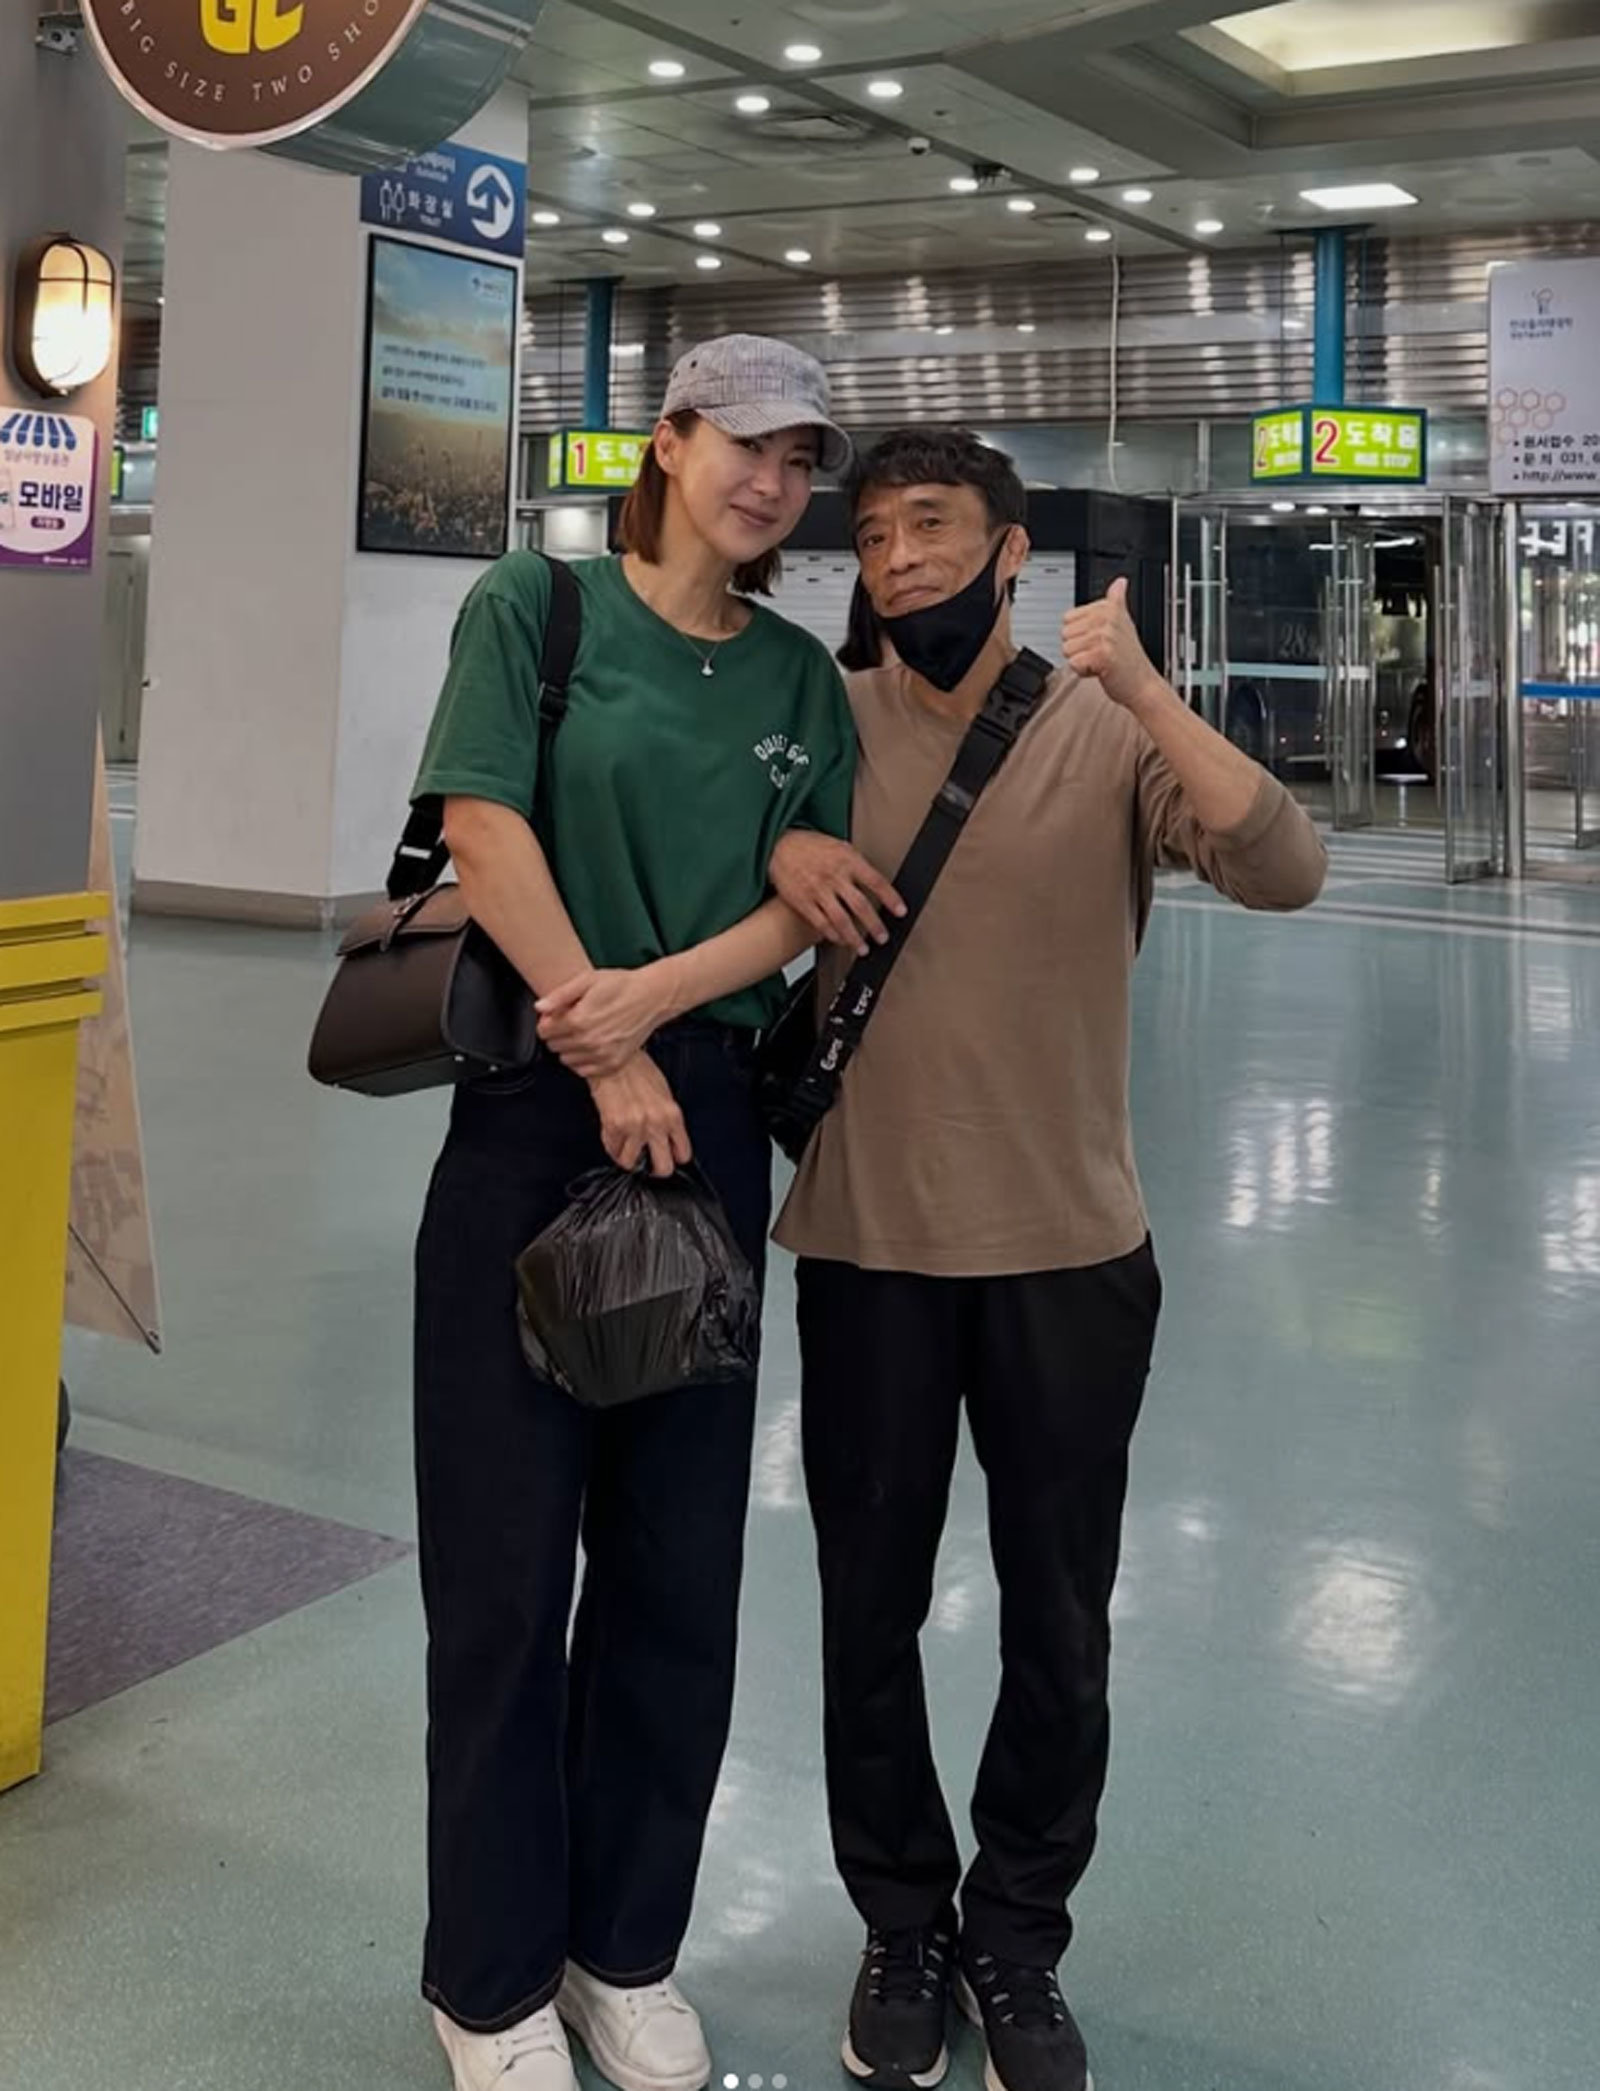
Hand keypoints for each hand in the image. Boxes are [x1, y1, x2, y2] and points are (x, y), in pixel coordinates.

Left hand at [538, 964, 679, 1081]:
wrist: (652, 998)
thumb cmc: (621, 986)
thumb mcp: (587, 980)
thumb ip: (560, 995)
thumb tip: (540, 1007)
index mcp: (579, 1020)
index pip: (544, 1031)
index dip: (547, 1022)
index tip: (556, 1016)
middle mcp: (589, 1041)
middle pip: (554, 1046)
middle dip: (558, 1034)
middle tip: (573, 1021)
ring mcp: (602, 1055)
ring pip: (567, 1060)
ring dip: (570, 1048)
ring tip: (584, 1032)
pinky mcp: (613, 1064)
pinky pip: (584, 1071)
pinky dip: (584, 1061)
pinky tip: (592, 1045)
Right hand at [588, 1054, 691, 1177]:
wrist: (614, 1059)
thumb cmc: (637, 1070)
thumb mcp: (663, 1093)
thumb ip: (667, 1117)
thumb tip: (667, 1137)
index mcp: (672, 1115)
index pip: (683, 1153)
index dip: (675, 1157)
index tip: (669, 1156)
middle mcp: (656, 1124)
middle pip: (663, 1167)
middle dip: (655, 1168)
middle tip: (648, 1162)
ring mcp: (634, 1127)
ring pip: (632, 1163)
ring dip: (628, 1157)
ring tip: (627, 1147)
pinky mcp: (613, 1126)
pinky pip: (612, 1150)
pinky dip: (612, 1147)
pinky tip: (614, 1138)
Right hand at [770, 830, 906, 955]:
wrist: (778, 846)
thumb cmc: (809, 845)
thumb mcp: (839, 845)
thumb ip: (856, 864)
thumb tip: (875, 882)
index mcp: (847, 860)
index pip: (876, 882)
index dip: (891, 898)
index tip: (900, 911)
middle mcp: (834, 876)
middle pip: (860, 906)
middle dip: (874, 925)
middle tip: (883, 937)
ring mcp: (817, 890)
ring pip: (841, 920)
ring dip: (854, 938)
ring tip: (863, 948)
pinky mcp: (802, 902)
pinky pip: (821, 923)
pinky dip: (832, 935)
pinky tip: (840, 940)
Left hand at [1062, 577, 1164, 711]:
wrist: (1142, 684)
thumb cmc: (1130, 658)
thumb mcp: (1124, 622)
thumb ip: (1116, 601)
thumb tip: (1120, 582)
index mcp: (1108, 607)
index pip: (1068, 618)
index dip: (1080, 634)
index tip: (1099, 640)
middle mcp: (1107, 618)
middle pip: (1065, 634)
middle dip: (1079, 648)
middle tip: (1100, 652)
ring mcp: (1105, 635)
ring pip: (1067, 649)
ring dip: (1081, 660)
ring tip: (1101, 660)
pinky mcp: (1102, 653)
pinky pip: (1073, 663)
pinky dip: (1083, 671)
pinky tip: (1100, 669)